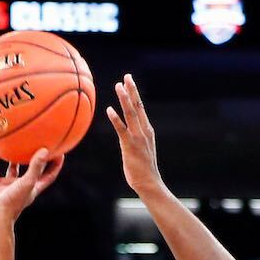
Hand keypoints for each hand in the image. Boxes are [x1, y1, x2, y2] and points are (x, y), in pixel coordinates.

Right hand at [0, 149, 62, 224]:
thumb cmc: (13, 201)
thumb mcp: (27, 182)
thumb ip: (36, 167)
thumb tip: (45, 150)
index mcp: (33, 188)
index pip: (48, 176)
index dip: (55, 165)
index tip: (60, 152)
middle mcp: (22, 186)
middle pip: (31, 170)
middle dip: (35, 158)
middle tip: (38, 142)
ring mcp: (8, 185)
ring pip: (12, 168)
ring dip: (12, 158)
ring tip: (14, 143)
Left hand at [103, 75, 164, 196]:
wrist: (150, 183)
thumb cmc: (143, 170)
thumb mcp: (141, 150)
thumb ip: (135, 140)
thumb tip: (126, 135)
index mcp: (147, 130)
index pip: (140, 108)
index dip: (134, 94)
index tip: (129, 82)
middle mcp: (144, 131)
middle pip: (137, 106)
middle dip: (132, 90)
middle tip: (127, 76)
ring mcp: (137, 138)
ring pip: (131, 114)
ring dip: (125, 99)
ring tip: (119, 86)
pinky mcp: (130, 146)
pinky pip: (122, 130)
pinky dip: (116, 119)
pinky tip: (109, 110)